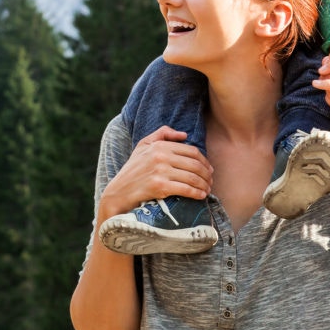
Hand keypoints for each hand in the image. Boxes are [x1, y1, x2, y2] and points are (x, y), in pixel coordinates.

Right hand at [98, 126, 212, 221]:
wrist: (119, 191)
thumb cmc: (133, 169)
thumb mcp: (143, 145)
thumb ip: (162, 133)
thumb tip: (184, 135)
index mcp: (159, 145)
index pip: (191, 151)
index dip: (204, 161)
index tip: (209, 169)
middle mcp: (161, 156)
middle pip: (195, 164)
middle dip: (207, 174)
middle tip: (211, 181)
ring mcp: (160, 171)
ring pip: (192, 177)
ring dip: (204, 185)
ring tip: (207, 189)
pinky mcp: (160, 187)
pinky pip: (186, 189)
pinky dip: (197, 193)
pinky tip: (201, 196)